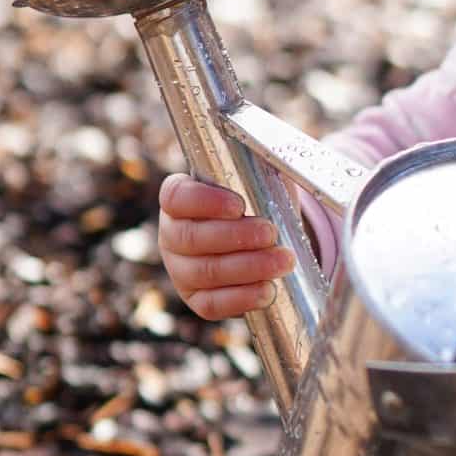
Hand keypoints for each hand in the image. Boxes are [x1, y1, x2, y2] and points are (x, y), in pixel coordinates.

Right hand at [158, 173, 296, 321]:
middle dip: (235, 237)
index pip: (176, 197)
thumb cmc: (257, 199)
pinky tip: (268, 290)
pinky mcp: (196, 298)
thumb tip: (283, 150)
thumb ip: (261, 162)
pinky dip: (242, 299)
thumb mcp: (260, 174)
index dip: (204, 202)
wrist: (266, 239)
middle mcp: (172, 234)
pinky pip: (212, 304)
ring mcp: (180, 269)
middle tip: (270, 233)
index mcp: (179, 198)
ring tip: (283, 261)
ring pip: (205, 272)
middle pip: (191, 239)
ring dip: (248, 268)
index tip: (239, 205)